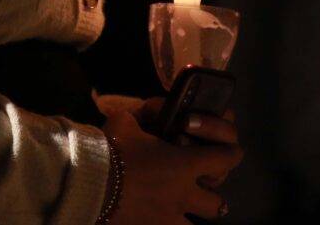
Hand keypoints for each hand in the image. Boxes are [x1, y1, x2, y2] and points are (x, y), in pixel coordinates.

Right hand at [104, 109, 242, 224]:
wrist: (88, 181)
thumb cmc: (111, 148)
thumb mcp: (127, 120)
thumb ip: (148, 112)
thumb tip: (159, 107)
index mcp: (185, 164)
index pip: (226, 159)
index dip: (231, 153)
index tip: (229, 152)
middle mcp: (185, 194)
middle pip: (217, 203)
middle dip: (212, 195)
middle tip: (201, 187)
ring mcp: (170, 217)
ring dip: (192, 215)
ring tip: (180, 209)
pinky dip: (166, 223)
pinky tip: (156, 217)